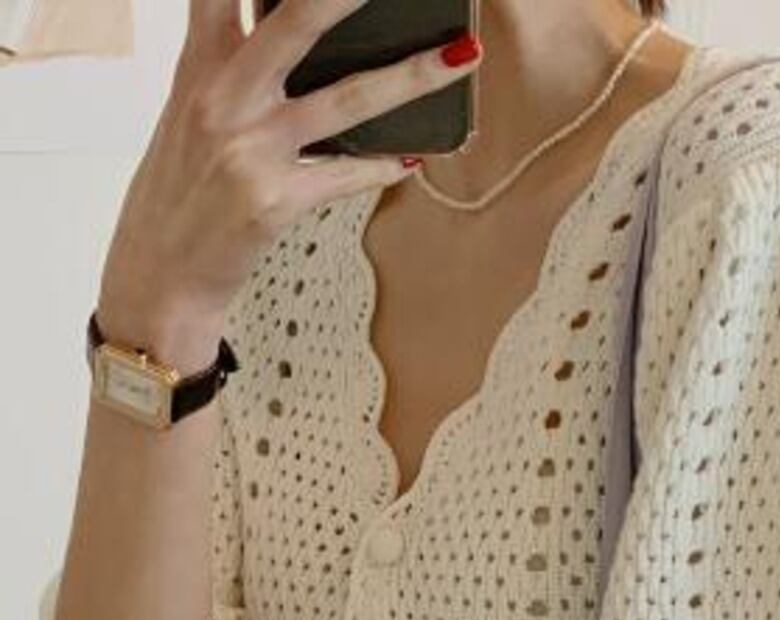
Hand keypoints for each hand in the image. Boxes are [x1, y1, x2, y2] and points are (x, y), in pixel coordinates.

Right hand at [99, 0, 482, 333]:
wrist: (159, 275)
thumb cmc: (179, 192)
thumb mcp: (191, 109)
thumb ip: (230, 61)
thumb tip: (288, 25)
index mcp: (200, 65)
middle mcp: (224, 97)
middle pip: (295, 21)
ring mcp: (252, 149)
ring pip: (346, 100)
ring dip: (412, 77)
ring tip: (462, 56)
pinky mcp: (273, 202)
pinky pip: (345, 176)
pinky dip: (384, 166)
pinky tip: (414, 157)